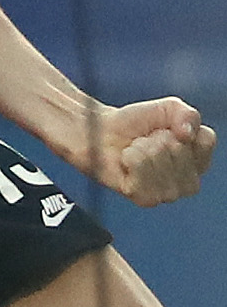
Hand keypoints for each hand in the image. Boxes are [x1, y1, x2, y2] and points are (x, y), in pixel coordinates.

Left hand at [79, 97, 216, 205]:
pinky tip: (126, 160)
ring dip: (141, 149)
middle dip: (157, 138)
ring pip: (161, 164)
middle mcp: (189, 181)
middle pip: (180, 151)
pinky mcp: (145, 198)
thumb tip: (187, 133)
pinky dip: (130, 161)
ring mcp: (168, 193)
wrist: (101, 132)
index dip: (180, 127)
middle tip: (145, 139)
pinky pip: (142, 178)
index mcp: (200, 160)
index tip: (165, 128)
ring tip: (135, 148)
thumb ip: (186, 114)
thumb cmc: (135, 123)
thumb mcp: (167, 108)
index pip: (204, 141)